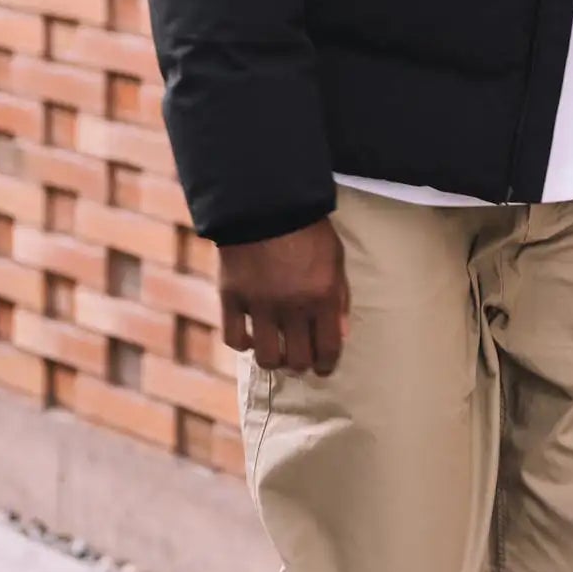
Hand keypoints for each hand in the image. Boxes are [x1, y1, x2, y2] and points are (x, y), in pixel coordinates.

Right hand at [218, 218, 349, 376]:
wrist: (264, 203)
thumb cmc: (307, 229)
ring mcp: (260, 305)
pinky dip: (243, 343)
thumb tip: (341, 335)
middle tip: (299, 358)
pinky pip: (234, 338)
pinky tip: (250, 337)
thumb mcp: (335, 258)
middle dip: (301, 364)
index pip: (328, 349)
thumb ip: (339, 298)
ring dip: (273, 359)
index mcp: (322, 298)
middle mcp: (292, 307)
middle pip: (297, 360)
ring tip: (275, 351)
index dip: (327, 365)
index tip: (324, 368)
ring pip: (266, 357)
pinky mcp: (232, 298)